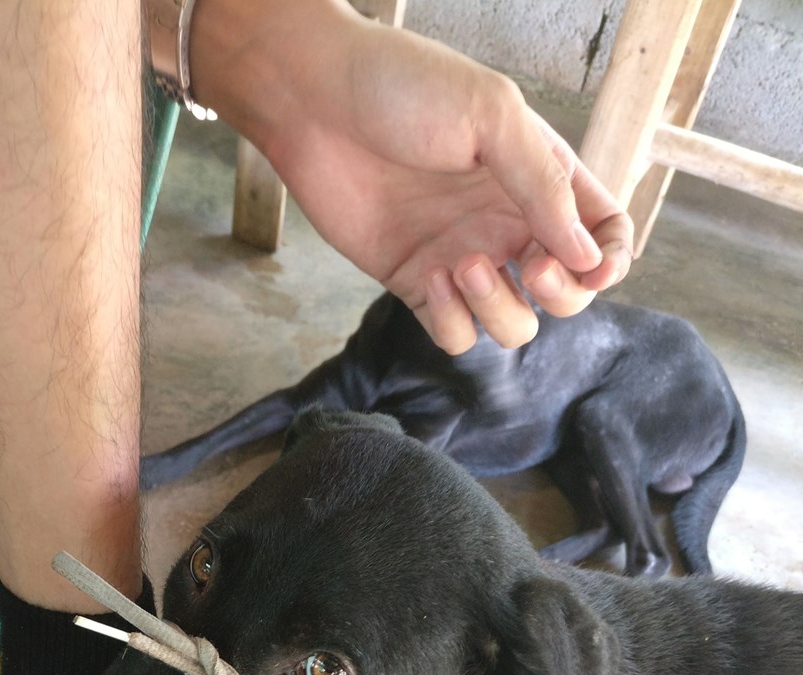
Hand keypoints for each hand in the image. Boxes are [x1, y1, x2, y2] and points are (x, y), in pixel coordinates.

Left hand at [194, 1, 632, 353]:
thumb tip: (586, 255)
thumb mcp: (491, 118)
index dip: (610, 261)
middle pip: (566, 293)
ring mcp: (463, 258)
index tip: (591, 268)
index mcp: (540, 178)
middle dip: (562, 296)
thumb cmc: (403, 90)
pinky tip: (431, 279)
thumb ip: (543, 187)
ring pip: (512, 324)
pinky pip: (455, 334)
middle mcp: (507, 224)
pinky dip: (452, 321)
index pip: (604, 235)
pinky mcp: (416, 285)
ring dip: (501, 311)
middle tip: (532, 271)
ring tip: (463, 265)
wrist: (315, 103)